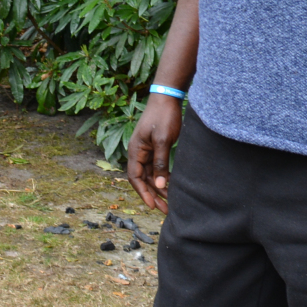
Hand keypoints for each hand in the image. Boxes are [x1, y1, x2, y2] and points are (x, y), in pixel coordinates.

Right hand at [127, 94, 183, 212]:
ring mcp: (147, 149)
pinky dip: (163, 177)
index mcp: (135, 150)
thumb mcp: (162, 140)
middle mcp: (139, 152)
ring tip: (170, 201)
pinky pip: (156, 166)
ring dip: (159, 187)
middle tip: (165, 209)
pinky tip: (171, 185)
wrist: (168, 97)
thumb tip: (159, 185)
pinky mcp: (156, 147)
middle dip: (153, 194)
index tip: (151, 206)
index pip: (135, 177)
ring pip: (151, 174)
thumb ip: (160, 163)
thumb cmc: (163, 116)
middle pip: (143, 179)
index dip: (142, 192)